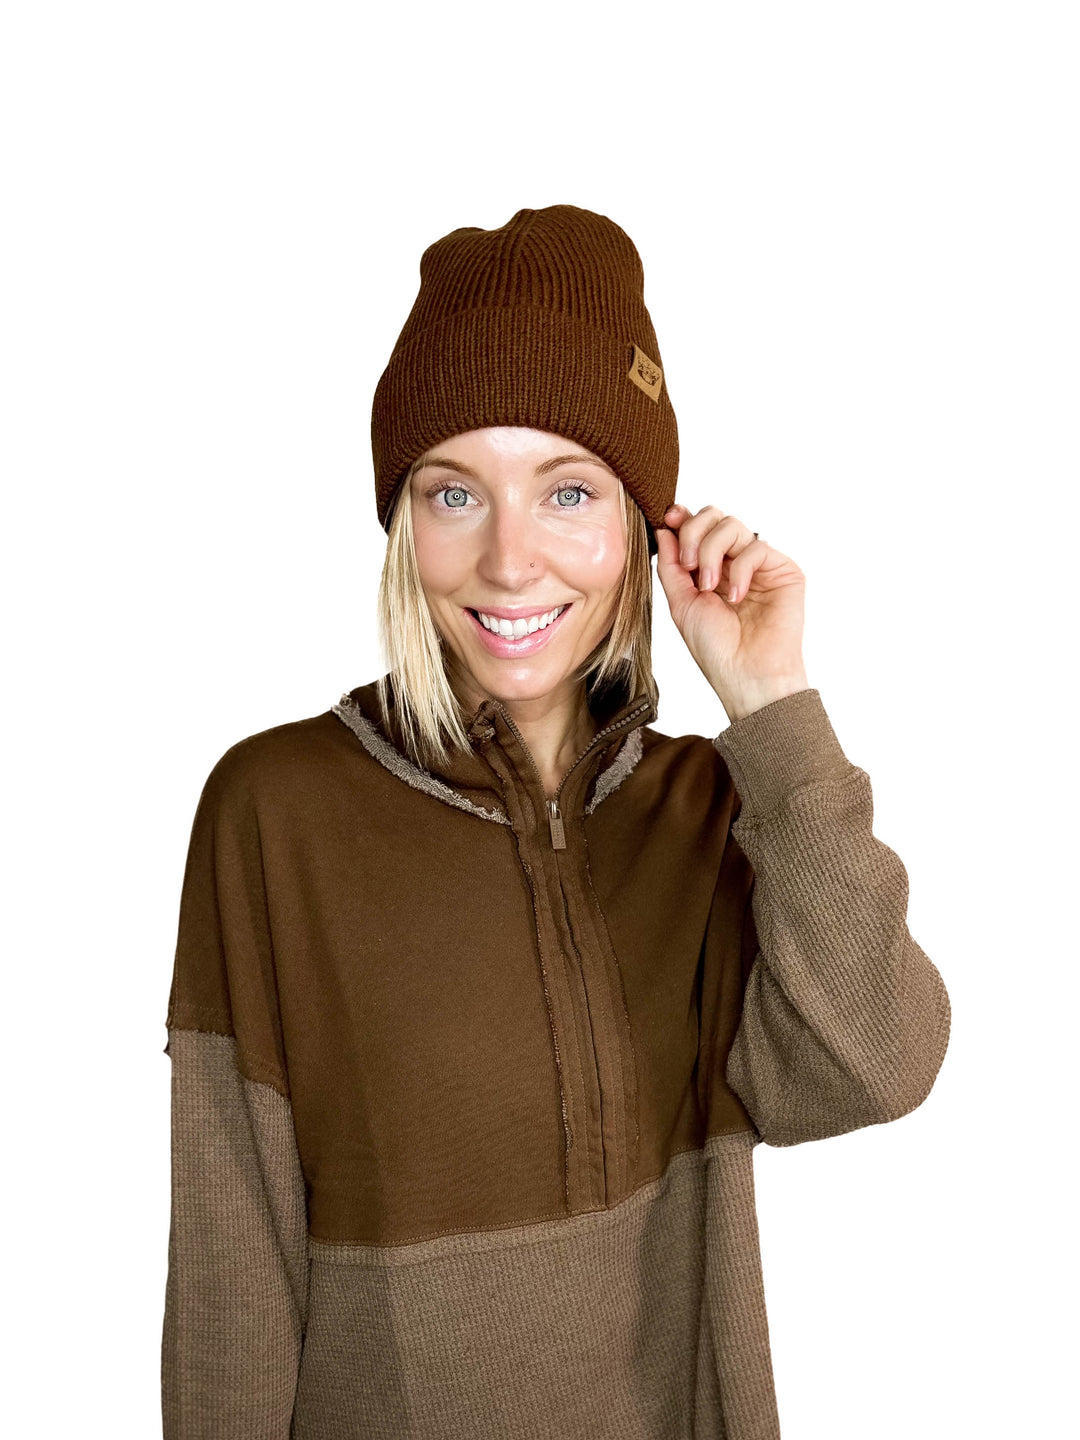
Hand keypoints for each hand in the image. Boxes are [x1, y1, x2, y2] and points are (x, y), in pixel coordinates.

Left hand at [655, 503, 809, 720]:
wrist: (746, 676)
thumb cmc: (716, 648)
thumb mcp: (681, 604)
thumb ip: (671, 566)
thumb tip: (665, 528)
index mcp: (709, 568)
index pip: (697, 528)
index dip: (682, 518)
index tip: (668, 519)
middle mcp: (734, 562)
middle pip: (714, 516)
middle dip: (693, 533)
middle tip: (688, 566)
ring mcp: (759, 565)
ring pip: (732, 525)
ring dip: (712, 551)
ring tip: (710, 588)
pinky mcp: (783, 570)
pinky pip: (756, 547)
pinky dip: (740, 569)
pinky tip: (736, 597)